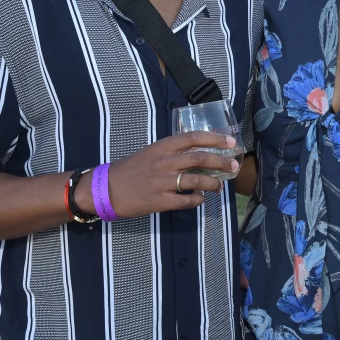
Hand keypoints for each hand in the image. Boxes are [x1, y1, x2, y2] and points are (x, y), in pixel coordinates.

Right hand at [74, 131, 238, 218]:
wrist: (105, 189)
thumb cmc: (131, 169)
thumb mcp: (151, 153)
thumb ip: (173, 152)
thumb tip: (200, 152)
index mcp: (162, 147)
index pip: (193, 138)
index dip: (215, 138)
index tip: (231, 142)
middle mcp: (163, 162)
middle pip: (199, 158)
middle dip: (221, 162)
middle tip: (234, 165)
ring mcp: (161, 182)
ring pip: (195, 180)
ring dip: (212, 183)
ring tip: (220, 186)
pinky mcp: (158, 201)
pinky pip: (185, 200)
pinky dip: (197, 199)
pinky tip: (200, 199)